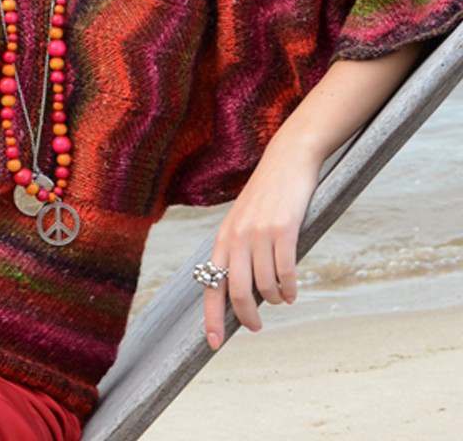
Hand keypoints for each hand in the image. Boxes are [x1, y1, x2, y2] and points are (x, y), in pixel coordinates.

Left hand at [202, 141, 321, 349]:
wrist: (287, 160)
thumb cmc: (266, 195)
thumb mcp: (242, 221)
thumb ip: (238, 251)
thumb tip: (242, 292)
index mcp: (223, 238)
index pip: (211, 284)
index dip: (211, 317)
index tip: (212, 343)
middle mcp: (237, 237)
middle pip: (238, 292)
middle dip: (247, 317)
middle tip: (256, 327)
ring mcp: (260, 233)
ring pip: (265, 285)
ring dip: (276, 300)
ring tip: (283, 298)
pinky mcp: (283, 229)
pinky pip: (286, 272)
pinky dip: (290, 288)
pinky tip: (293, 291)